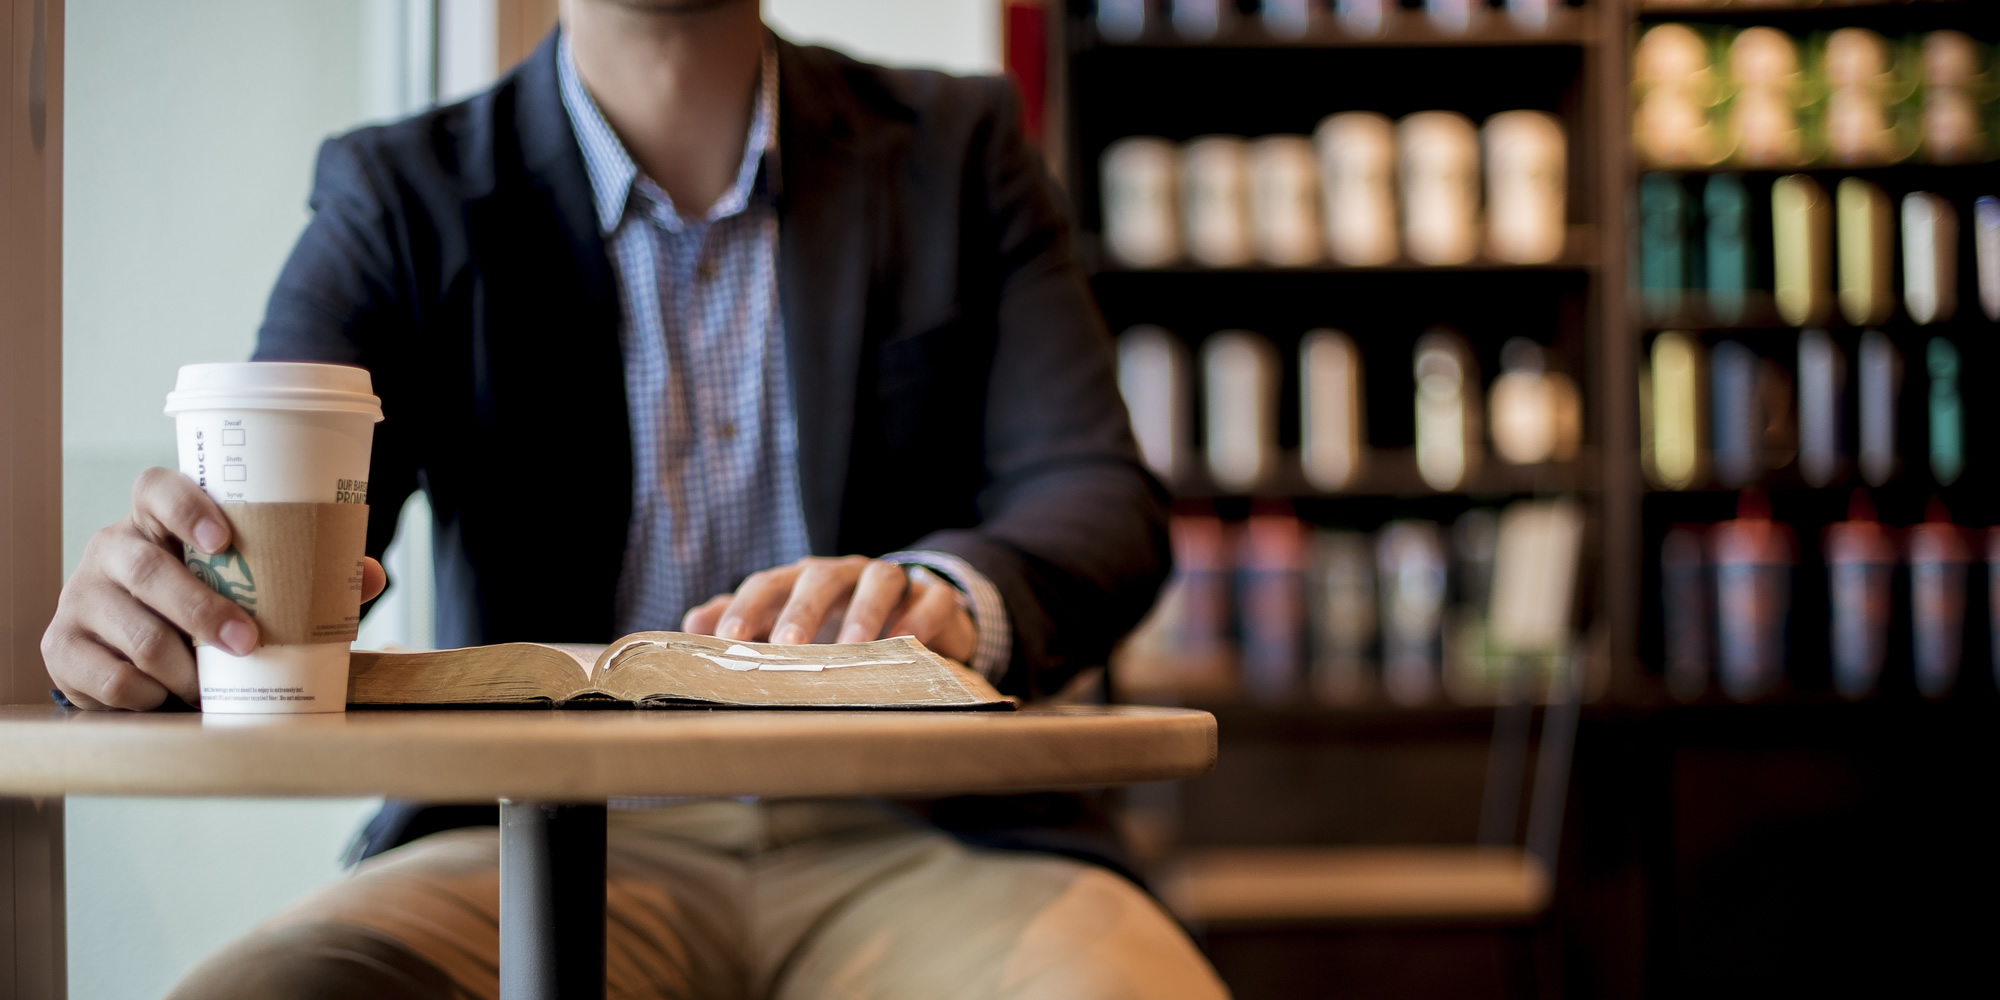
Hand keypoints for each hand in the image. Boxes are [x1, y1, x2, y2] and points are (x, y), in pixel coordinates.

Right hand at [40, 468, 387, 709]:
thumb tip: (370, 574)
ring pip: (134, 631)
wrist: (131, 658)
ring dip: (183, 667)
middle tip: (247, 642)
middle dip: (202, 611)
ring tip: (212, 684)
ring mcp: (79, 597)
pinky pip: (111, 678)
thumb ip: (305, 577)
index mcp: (155, 521)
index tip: (224, 538)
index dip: (186, 506)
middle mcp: (110, 550)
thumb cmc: (203, 607)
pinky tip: (168, 698)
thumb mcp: (245, 586)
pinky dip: (149, 696)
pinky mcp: (61, 647)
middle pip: (146, 569)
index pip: (156, 487)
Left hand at [680, 555, 976, 663]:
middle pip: (820, 576)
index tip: (729, 639)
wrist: (920, 619)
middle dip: (802, 610)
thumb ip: (744, 622)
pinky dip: (920, 618)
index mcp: (804, 578)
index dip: (747, 607)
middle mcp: (846, 573)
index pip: (769, 582)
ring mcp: (895, 581)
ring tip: (855, 648)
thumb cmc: (844, 625)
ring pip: (879, 578)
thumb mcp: (793, 625)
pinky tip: (908, 644)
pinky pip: (932, 599)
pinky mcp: (937, 596)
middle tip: (788, 647)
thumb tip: (691, 626)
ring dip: (864, 611)